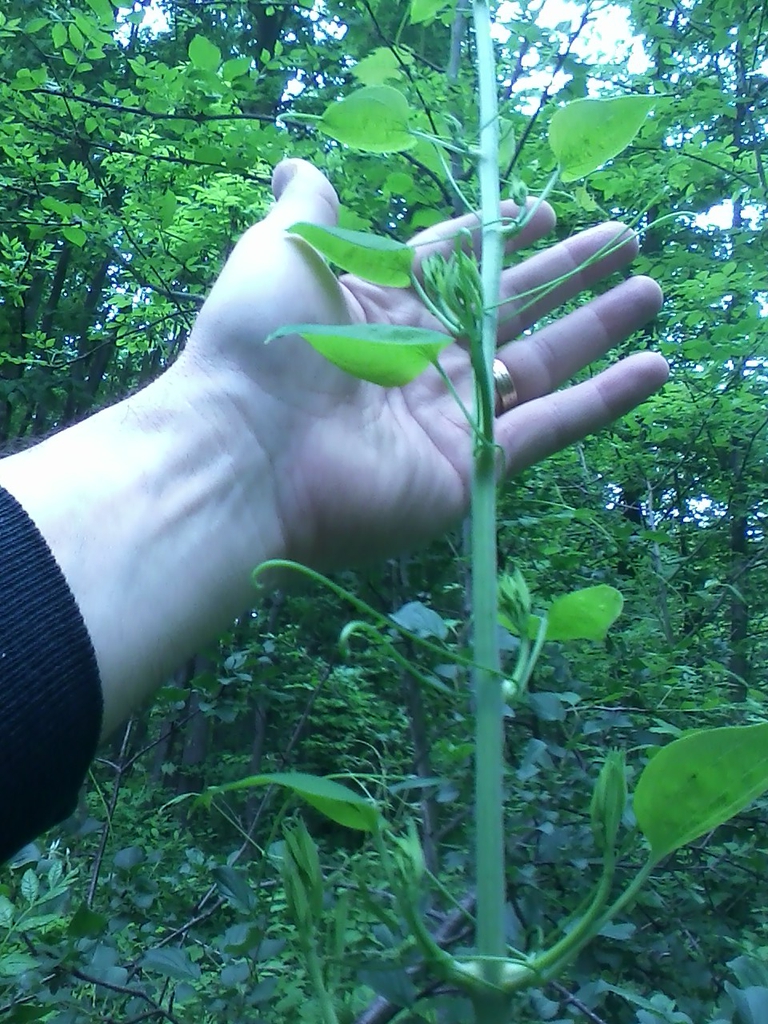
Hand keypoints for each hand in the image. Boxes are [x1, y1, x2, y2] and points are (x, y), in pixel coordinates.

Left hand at [186, 159, 667, 570]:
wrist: (247, 455)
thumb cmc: (261, 345)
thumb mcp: (283, 253)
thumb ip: (309, 209)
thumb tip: (297, 163)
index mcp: (380, 307)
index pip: (455, 262)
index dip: (500, 235)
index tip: (546, 211)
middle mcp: (420, 360)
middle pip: (510, 308)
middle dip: (567, 274)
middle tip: (624, 240)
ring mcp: (450, 416)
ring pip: (540, 366)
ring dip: (597, 330)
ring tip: (650, 292)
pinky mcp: (473, 467)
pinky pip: (550, 430)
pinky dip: (603, 403)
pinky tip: (654, 369)